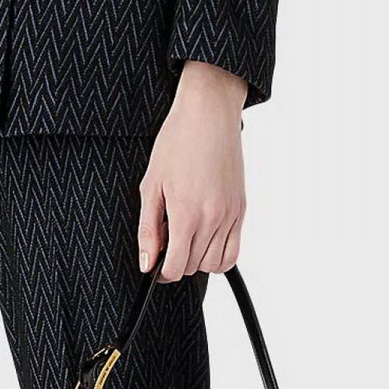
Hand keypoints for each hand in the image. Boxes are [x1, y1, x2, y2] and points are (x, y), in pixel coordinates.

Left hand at [138, 61, 247, 278]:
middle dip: (178, 263)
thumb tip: (147, 262)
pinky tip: (206, 238)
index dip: (162, 273)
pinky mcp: (241, 209)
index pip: (176, 267)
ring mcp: (231, 215)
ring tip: (186, 240)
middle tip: (168, 242)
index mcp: (187, 214)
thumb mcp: (151, 185)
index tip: (156, 265)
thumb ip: (148, 229)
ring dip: (199, 261)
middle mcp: (213, 218)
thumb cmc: (177, 142)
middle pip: (195, 267)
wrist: (209, 115)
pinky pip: (235, 250)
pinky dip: (220, 254)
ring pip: (216, 263)